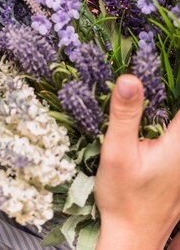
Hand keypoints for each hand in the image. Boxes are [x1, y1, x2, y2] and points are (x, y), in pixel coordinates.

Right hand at [95, 74, 179, 249]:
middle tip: (160, 71)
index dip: (175, 80)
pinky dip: (170, 125)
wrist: (132, 237)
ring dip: (170, 110)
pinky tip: (155, 121)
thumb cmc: (124, 197)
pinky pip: (178, 142)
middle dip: (171, 91)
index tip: (168, 59)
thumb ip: (125, 114)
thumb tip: (130, 78)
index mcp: (179, 144)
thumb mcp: (117, 151)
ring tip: (155, 92)